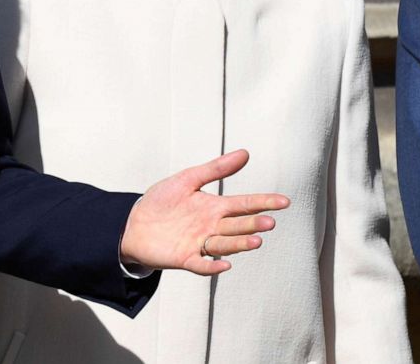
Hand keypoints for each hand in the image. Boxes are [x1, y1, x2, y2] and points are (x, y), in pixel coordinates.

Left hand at [120, 149, 289, 275]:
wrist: (135, 222)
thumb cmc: (162, 200)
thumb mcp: (188, 179)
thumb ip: (215, 169)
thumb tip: (244, 153)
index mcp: (214, 207)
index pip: (243, 204)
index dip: (263, 203)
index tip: (284, 201)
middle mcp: (211, 226)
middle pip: (237, 226)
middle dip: (253, 224)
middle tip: (269, 222)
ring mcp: (199, 243)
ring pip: (224, 244)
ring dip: (239, 244)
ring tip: (256, 240)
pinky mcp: (185, 257)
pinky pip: (201, 264)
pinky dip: (211, 266)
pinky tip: (223, 264)